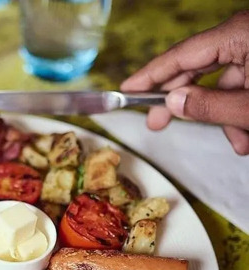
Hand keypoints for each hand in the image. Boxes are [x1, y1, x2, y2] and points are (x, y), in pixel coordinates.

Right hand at [121, 11, 248, 154]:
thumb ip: (207, 106)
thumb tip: (172, 102)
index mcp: (239, 34)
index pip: (180, 55)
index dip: (150, 75)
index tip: (126, 88)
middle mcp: (244, 33)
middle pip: (196, 67)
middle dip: (182, 103)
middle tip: (156, 123)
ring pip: (221, 81)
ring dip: (221, 114)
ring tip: (238, 141)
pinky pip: (241, 83)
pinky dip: (238, 108)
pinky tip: (246, 132)